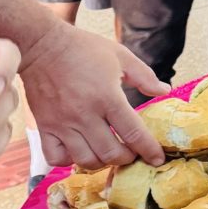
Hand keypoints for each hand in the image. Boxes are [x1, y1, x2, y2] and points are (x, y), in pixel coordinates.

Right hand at [18, 25, 169, 169]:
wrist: (42, 46)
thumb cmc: (84, 49)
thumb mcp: (121, 56)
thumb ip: (145, 76)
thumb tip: (165, 91)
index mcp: (108, 97)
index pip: (133, 133)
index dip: (149, 150)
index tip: (158, 159)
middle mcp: (85, 115)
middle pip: (111, 153)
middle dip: (127, 159)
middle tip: (133, 153)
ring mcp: (62, 124)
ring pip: (85, 160)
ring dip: (102, 162)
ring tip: (110, 153)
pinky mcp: (44, 128)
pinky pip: (56, 158)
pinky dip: (70, 161)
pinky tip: (80, 150)